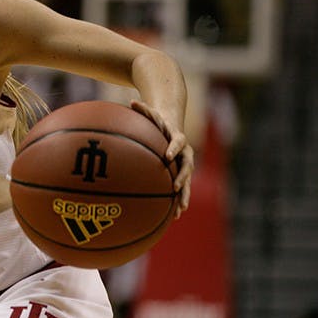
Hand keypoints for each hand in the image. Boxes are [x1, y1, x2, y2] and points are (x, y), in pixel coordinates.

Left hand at [131, 99, 193, 217]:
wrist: (173, 126)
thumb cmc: (159, 121)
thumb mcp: (152, 113)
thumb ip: (143, 109)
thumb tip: (130, 101)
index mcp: (178, 138)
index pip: (178, 142)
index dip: (174, 148)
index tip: (168, 155)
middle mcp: (185, 153)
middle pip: (187, 166)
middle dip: (182, 177)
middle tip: (175, 187)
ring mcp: (184, 165)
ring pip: (187, 182)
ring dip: (184, 195)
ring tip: (181, 209)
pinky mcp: (180, 174)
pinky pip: (180, 189)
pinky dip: (177, 201)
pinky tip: (173, 216)